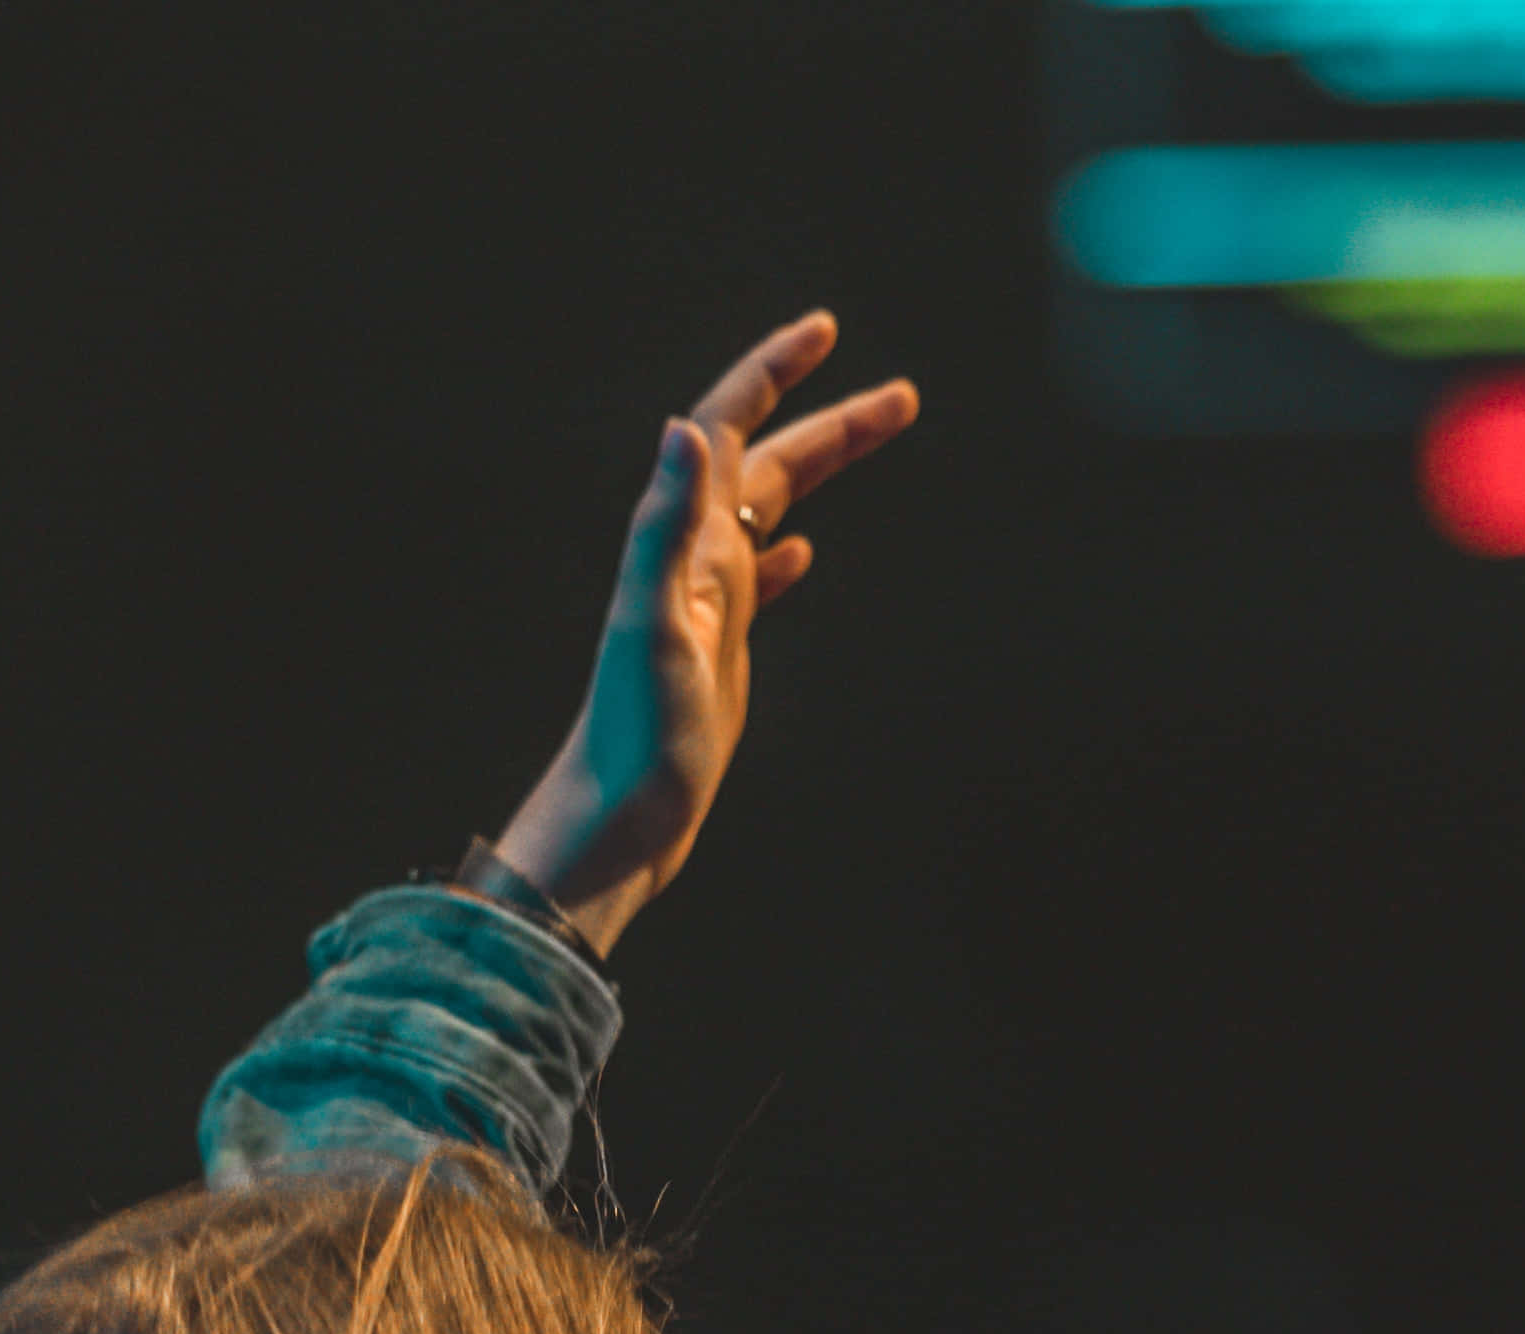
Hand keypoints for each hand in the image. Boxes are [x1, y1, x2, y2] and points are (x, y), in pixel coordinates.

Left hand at [486, 312, 917, 955]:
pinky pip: (760, 579)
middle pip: (768, 463)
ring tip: (880, 438)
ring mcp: (709, 601)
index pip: (729, 429)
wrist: (619, 812)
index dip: (772, 373)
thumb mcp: (655, 622)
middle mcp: (694, 558)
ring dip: (822, 467)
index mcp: (684, 542)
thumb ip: (665, 525)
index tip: (825, 331)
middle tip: (904, 397)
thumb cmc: (634, 729)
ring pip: (773, 510)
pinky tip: (807, 552)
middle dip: (830, 420)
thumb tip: (686, 427)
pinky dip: (787, 551)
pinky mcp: (720, 647)